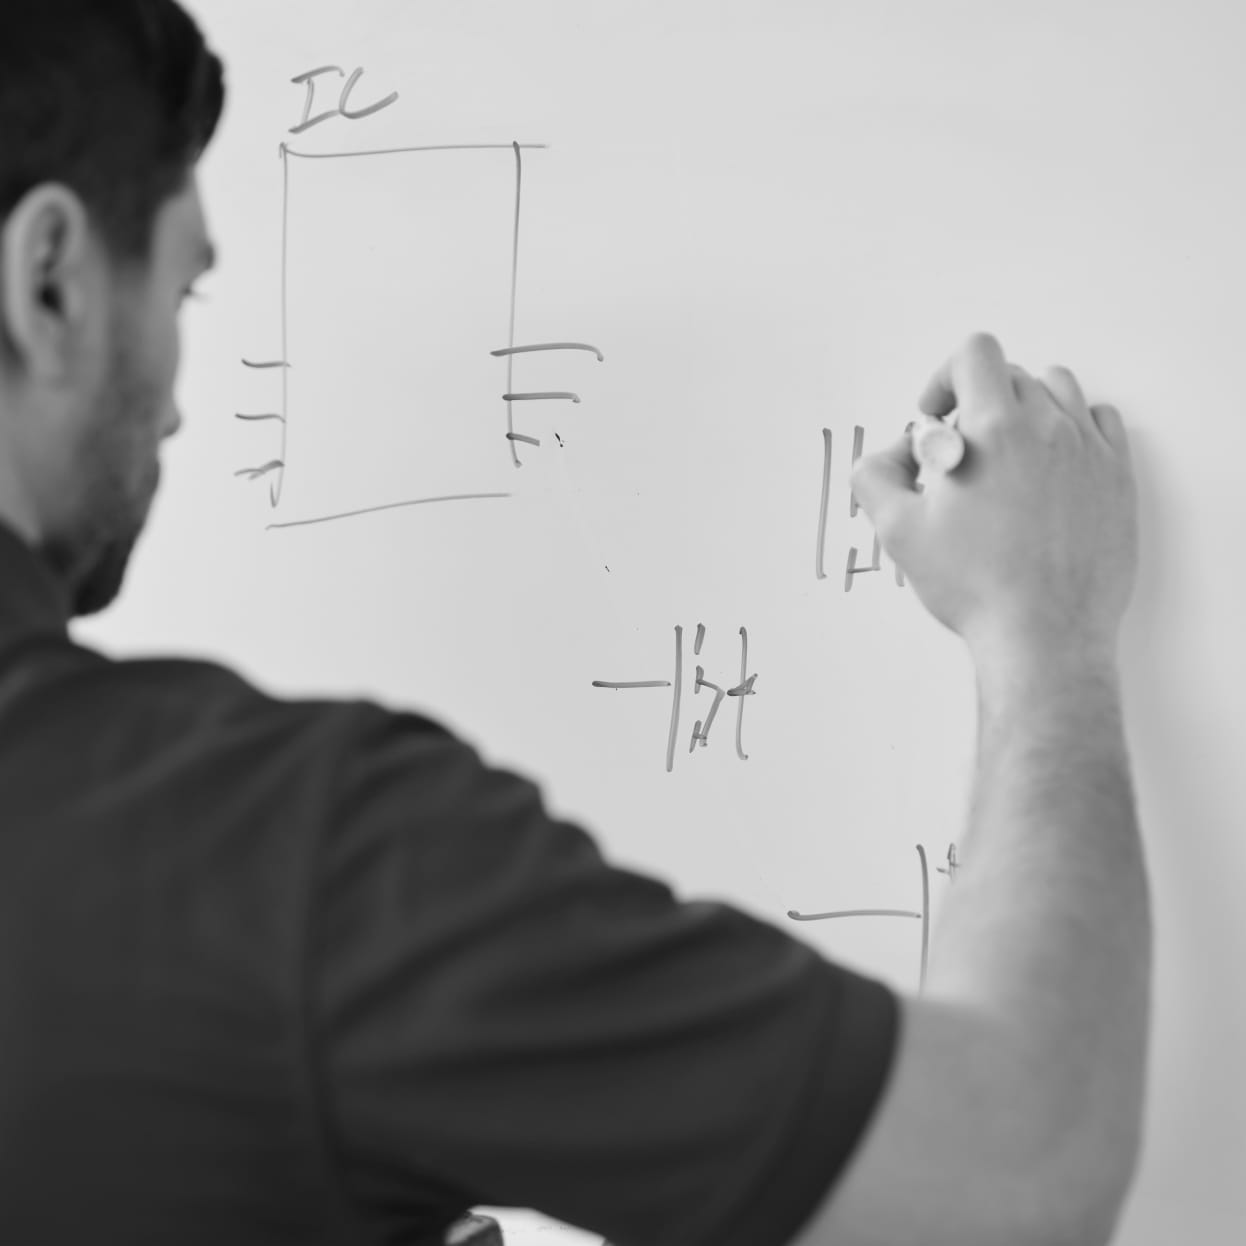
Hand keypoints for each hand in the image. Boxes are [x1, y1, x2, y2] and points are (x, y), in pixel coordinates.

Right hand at [851, 333, 1136, 665]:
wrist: (1042, 636)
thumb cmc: (974, 585)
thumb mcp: (897, 530)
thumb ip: (874, 476)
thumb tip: (888, 456)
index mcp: (994, 430)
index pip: (975, 354)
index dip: (944, 377)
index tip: (934, 416)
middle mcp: (1049, 428)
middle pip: (1012, 374)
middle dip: (978, 403)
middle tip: (962, 456)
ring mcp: (1090, 452)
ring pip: (1060, 391)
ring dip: (1027, 409)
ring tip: (1007, 457)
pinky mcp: (1118, 480)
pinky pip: (1101, 423)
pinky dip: (1073, 430)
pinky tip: (1050, 467)